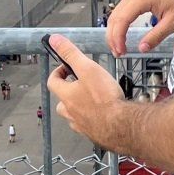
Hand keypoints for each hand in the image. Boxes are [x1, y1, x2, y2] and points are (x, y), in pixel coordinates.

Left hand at [45, 35, 127, 149]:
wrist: (121, 125)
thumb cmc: (104, 97)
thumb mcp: (88, 69)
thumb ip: (71, 54)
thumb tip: (54, 40)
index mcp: (66, 96)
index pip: (52, 81)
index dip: (58, 72)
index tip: (66, 68)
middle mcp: (70, 112)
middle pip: (62, 101)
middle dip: (68, 92)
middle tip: (82, 85)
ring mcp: (82, 126)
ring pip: (74, 115)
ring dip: (79, 107)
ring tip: (93, 101)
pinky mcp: (95, 134)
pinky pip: (89, 126)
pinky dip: (93, 120)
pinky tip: (105, 116)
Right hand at [107, 0, 173, 58]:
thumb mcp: (172, 22)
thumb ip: (156, 36)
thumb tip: (142, 48)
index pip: (121, 20)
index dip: (118, 38)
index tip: (121, 51)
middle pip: (114, 18)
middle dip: (113, 37)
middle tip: (118, 53)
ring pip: (115, 15)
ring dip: (114, 32)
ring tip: (118, 48)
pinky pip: (121, 12)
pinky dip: (118, 26)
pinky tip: (121, 36)